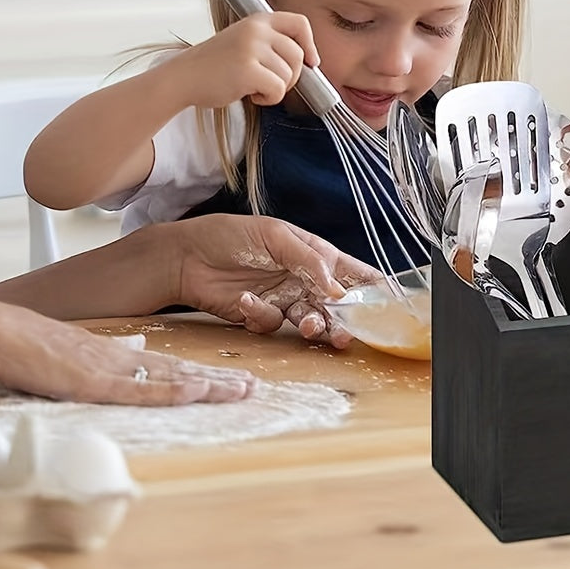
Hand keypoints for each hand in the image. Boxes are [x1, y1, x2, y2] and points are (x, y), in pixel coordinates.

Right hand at [0, 294, 255, 404]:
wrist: (6, 333)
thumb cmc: (41, 347)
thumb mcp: (88, 352)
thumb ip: (118, 352)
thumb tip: (143, 350)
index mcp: (126, 356)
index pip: (177, 367)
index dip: (209, 375)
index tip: (238, 380)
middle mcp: (128, 360)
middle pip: (184, 371)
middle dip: (220, 381)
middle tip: (254, 387)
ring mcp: (115, 369)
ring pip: (172, 377)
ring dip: (209, 385)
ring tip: (241, 389)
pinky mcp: (97, 381)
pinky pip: (140, 387)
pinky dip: (170, 389)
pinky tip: (195, 389)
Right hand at [164, 13, 318, 109]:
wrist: (183, 78)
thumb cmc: (214, 66)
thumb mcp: (244, 42)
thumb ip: (271, 44)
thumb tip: (307, 61)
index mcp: (258, 20)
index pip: (299, 23)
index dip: (310, 44)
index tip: (310, 61)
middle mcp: (257, 30)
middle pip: (298, 55)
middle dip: (291, 76)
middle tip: (270, 83)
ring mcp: (252, 49)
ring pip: (289, 75)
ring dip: (276, 88)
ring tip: (253, 87)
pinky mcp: (248, 70)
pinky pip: (278, 90)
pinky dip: (269, 99)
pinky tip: (251, 95)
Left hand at [165, 215, 382, 348]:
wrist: (184, 257)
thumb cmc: (230, 235)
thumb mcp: (274, 236)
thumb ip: (308, 260)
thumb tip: (336, 285)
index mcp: (315, 255)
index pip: (352, 273)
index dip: (372, 288)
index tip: (385, 305)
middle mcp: (304, 279)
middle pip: (335, 306)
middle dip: (343, 321)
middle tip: (344, 334)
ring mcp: (283, 298)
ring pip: (309, 321)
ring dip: (312, 326)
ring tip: (307, 325)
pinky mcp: (260, 315)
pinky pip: (272, 324)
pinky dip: (261, 316)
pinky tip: (245, 301)